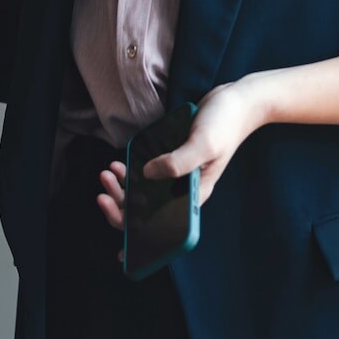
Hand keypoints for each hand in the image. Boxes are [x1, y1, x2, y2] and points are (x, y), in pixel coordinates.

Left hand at [95, 79, 266, 230]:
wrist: (234, 102)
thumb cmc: (225, 125)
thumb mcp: (203, 145)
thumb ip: (177, 162)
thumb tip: (146, 174)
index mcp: (194, 196)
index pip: (163, 226)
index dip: (138, 236)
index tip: (119, 234)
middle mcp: (183, 190)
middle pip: (147, 212)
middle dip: (121, 206)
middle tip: (104, 188)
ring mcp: (175, 176)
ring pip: (143, 194)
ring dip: (121, 189)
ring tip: (108, 173)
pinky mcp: (170, 161)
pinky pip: (145, 175)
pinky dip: (129, 173)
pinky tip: (119, 164)